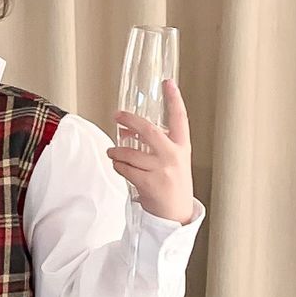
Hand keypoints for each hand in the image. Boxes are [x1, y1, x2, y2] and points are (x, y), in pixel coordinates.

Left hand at [109, 78, 196, 224]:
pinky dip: (118, 165)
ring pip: (130, 152)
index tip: (168, 83)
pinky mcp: (149, 183)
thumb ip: (155, 142)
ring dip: (116, 151)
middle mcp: (174, 156)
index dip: (174, 99)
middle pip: (149, 130)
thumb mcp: (172, 159)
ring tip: (112, 152)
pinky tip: (118, 165)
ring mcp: (162, 170)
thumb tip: (127, 128)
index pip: (180, 118)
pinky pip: (125, 168)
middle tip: (117, 115)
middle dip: (130, 120)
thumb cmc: (172, 183)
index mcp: (182, 147)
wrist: (176, 213)